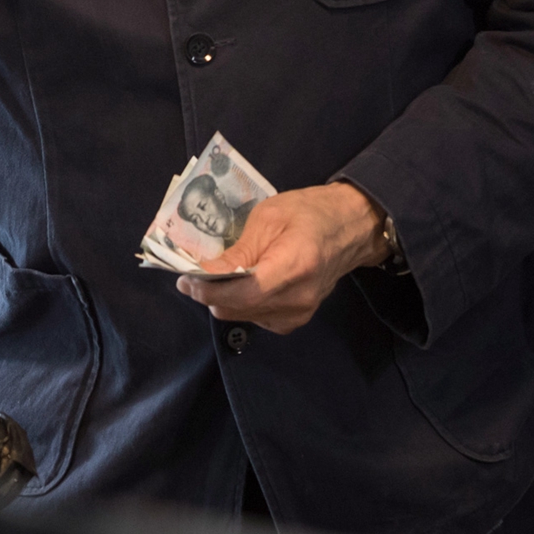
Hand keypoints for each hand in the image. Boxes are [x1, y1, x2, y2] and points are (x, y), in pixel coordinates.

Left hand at [177, 182, 392, 333]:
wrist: (348, 229)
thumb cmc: (307, 213)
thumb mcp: (268, 218)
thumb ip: (238, 251)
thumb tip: (204, 273)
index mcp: (294, 267)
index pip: (243, 294)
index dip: (208, 291)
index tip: (184, 279)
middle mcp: (298, 299)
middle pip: (236, 309)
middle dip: (208, 293)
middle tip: (193, 272)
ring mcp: (299, 313)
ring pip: (242, 316)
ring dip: (222, 299)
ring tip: (217, 275)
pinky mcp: (296, 320)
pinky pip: (255, 317)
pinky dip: (240, 303)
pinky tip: (240, 283)